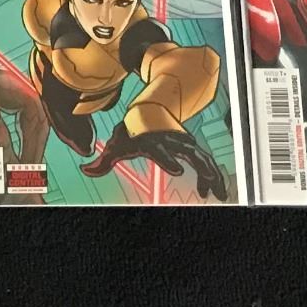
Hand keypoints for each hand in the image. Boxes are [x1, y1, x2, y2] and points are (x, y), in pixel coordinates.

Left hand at [85, 126, 226, 200]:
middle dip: (201, 168)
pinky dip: (213, 175)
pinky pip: (206, 161)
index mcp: (152, 142)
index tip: (177, 171)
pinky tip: (214, 192)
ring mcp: (183, 143)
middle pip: (189, 154)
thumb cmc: (132, 132)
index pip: (160, 151)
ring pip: (203, 158)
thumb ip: (103, 161)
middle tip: (210, 187)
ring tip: (220, 195)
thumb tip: (85, 169)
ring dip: (213, 175)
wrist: (147, 112)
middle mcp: (170, 141)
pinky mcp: (191, 148)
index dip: (167, 160)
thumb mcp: (117, 145)